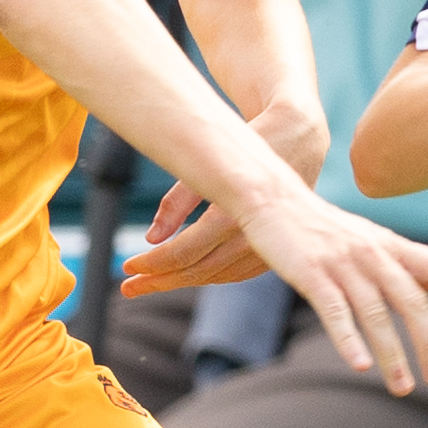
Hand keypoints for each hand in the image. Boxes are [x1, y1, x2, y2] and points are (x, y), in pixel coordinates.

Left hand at [120, 98, 328, 292]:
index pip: (185, 253)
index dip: (153, 264)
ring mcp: (268, 247)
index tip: (127, 267)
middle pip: (198, 271)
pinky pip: (238, 274)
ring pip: (217, 276)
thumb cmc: (250, 142)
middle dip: (159, 280)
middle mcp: (254, 236)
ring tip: (150, 282)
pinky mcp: (276, 249)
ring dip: (182, 281)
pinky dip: (211, 276)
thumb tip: (152, 238)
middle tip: (128, 286)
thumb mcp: (211, 162)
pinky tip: (189, 275)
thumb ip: (179, 200)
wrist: (300, 140)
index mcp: (236, 214)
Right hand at [227, 182, 427, 395]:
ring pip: (377, 315)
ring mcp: (342, 264)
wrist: (273, 199)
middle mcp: (373, 253)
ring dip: (393, 356)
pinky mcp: (311, 274)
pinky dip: (350, 340)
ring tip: (402, 387)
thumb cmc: (323, 227)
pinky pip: (336, 312)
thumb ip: (402, 260)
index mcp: (391, 244)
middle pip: (413, 301)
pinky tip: (361, 366)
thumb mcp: (370, 237)